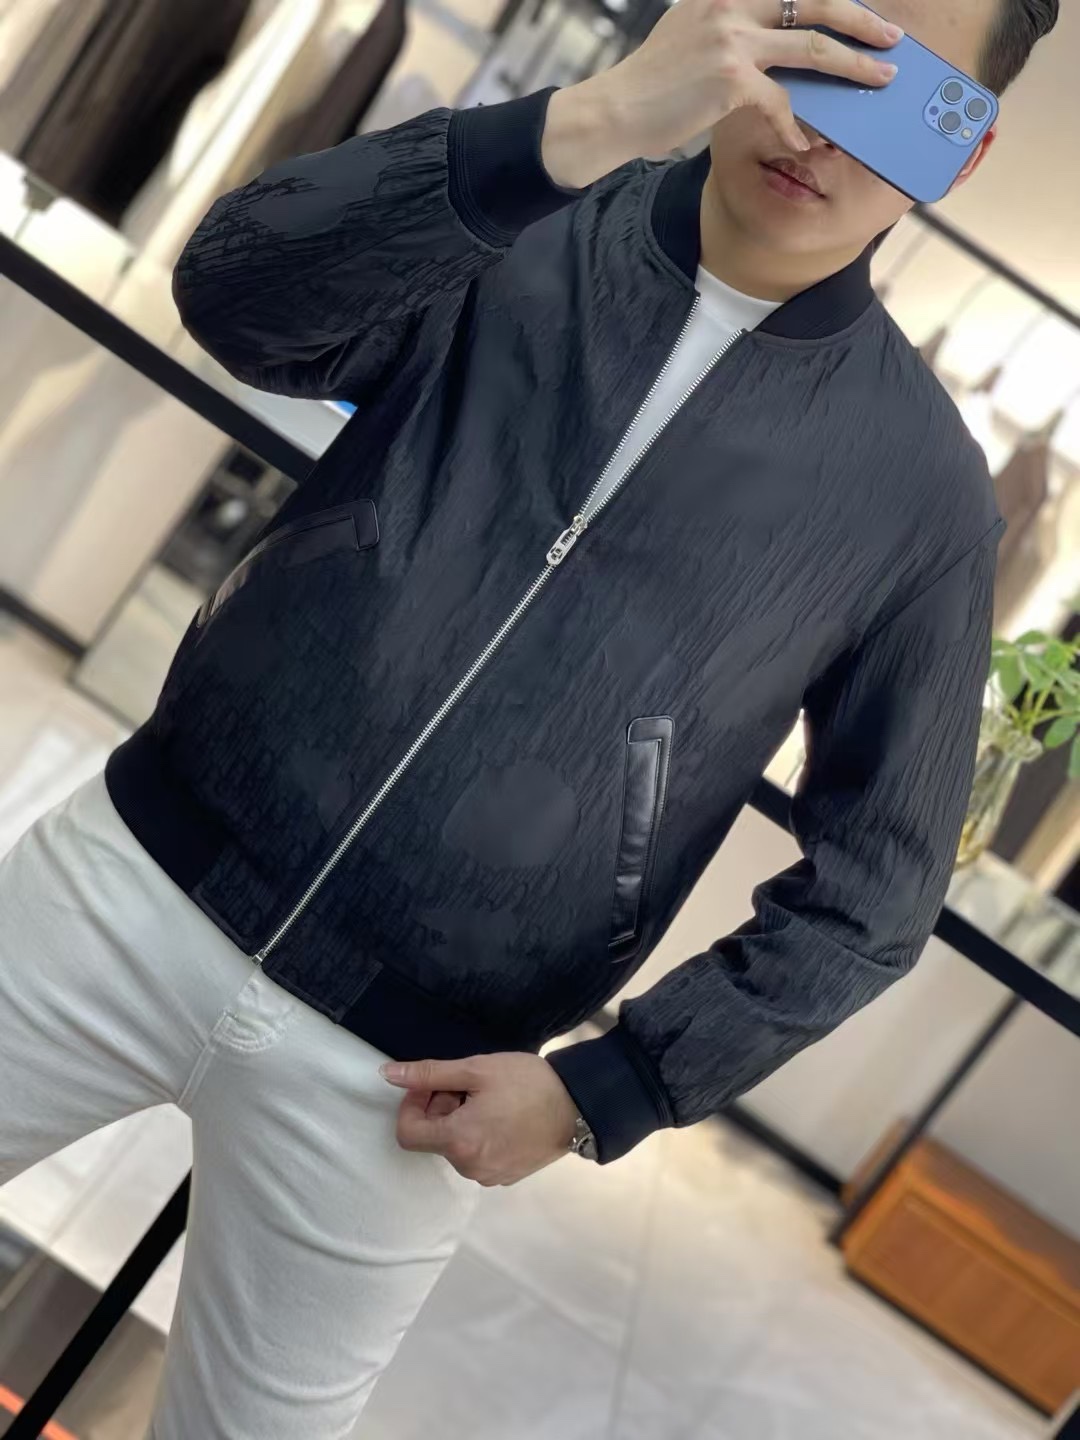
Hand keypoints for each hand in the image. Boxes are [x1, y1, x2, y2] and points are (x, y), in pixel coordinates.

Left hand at [380, 1052, 580, 1185]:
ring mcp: (488, 1176)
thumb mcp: (477, 1069)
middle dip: (440, 1109)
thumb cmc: (528, 1083)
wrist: (579, 1106)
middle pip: (433, 1138)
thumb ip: (429, 1074)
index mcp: (458, 1141)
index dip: (412, 1105)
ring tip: (490, 1099)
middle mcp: (469, 1167)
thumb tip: (386, 1075)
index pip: (407, 1133)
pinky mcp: (505, 1178)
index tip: (434, 1086)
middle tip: (468, 1086)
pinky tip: (502, 1116)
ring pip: (455, 1147)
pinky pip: (476, 1156)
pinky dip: (478, 1136)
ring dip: (460, 1122)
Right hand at [542, 0, 902, 187]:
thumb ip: (734, 28)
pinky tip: (801, 144)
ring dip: (854, 65)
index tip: (861, 8)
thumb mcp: (692, 34)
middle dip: (861, 21)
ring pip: (813, 48)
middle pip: (817, 4)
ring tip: (879, 79)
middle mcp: (733, 2)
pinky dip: (795, 128)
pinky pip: (782, 104)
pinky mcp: (731, 79)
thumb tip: (780, 47)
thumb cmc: (653, 84)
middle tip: (891, 37)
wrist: (614, 111)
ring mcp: (733, 38)